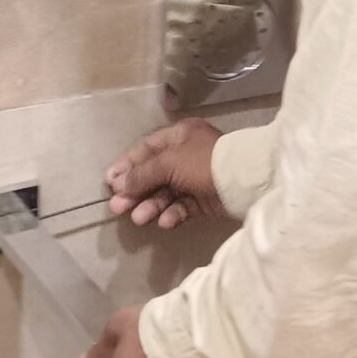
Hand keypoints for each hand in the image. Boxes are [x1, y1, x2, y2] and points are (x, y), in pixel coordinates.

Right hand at [106, 119, 224, 228]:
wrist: (245, 183)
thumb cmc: (204, 162)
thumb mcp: (169, 163)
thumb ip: (142, 173)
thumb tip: (118, 184)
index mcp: (180, 135)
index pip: (147, 148)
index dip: (128, 165)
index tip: (110, 182)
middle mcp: (187, 154)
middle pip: (154, 173)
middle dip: (136, 191)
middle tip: (118, 207)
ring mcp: (196, 178)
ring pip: (167, 192)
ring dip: (151, 205)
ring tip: (138, 219)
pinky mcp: (205, 199)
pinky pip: (183, 206)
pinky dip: (172, 214)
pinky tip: (164, 222)